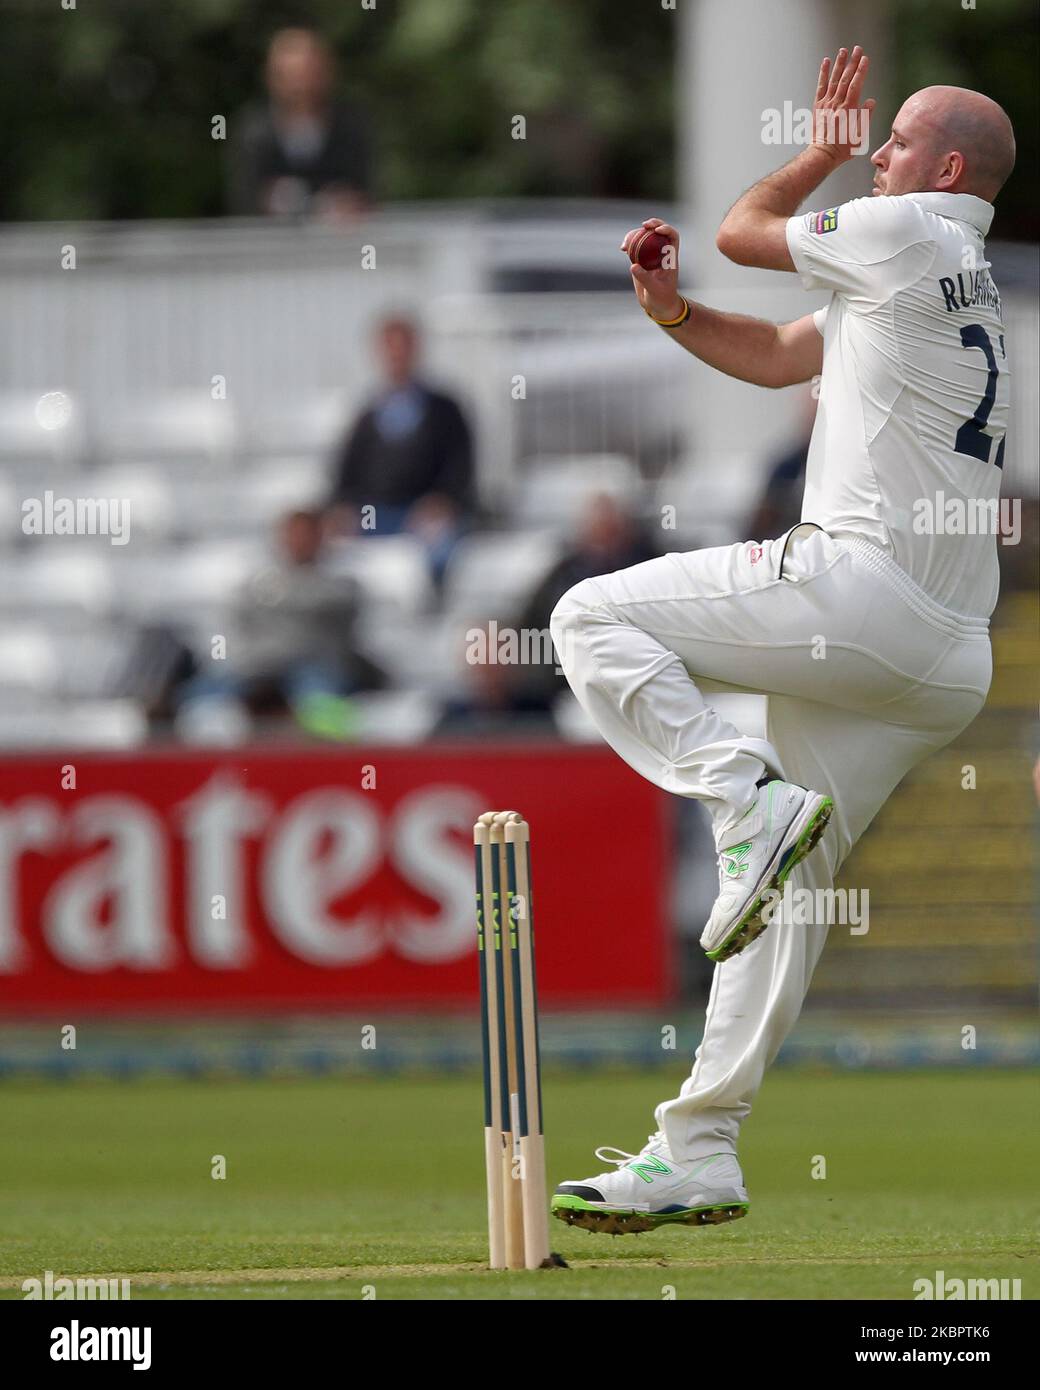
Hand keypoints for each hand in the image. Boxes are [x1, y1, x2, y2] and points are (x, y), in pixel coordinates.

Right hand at [621, 218, 682, 319]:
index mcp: (670, 258)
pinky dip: (629, 244)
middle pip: (659, 232)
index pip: (673, 237)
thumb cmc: (661, 299)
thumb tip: (633, 265)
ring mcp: (650, 257)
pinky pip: (635, 248)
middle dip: (652, 224)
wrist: (658, 306)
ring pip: (645, 238)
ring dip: (636, 234)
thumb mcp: (654, 290)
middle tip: (643, 225)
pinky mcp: (641, 262)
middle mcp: (661, 254)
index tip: (657, 230)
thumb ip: (645, 278)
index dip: (667, 229)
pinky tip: (623, 248)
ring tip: (626, 242)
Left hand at [812, 45, 875, 163]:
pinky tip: (826, 62)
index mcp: (848, 110)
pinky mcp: (818, 106)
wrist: (822, 155)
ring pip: (833, 80)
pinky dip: (823, 74)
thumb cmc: (843, 148)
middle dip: (852, 62)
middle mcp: (836, 104)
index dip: (861, 71)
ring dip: (839, 64)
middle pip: (845, 79)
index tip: (865, 58)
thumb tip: (871, 101)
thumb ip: (865, 117)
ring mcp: (826, 104)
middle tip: (858, 48)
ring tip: (843, 50)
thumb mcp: (859, 135)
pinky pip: (821, 87)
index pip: (855, 85)